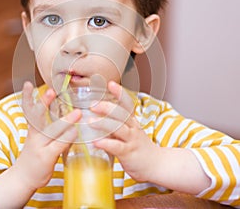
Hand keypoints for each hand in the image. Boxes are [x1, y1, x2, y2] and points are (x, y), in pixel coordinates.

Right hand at [0, 82, 80, 207]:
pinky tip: (75, 132)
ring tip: (77, 112)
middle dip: (44, 103)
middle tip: (51, 90)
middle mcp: (34, 136)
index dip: (28, 98)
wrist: (23, 178)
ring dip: (65, 121)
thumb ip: (48, 127)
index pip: (28, 110)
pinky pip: (59, 145)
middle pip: (37, 117)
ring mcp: (39, 146)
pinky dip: (67, 138)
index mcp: (32, 130)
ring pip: (52, 131)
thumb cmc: (35, 154)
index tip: (28, 84)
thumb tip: (63, 112)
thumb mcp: (37, 138)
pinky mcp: (46, 157)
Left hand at [90, 81, 210, 193]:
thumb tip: (94, 118)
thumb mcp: (129, 132)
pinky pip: (117, 147)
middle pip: (121, 113)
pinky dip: (105, 144)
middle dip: (107, 107)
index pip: (127, 104)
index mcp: (132, 122)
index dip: (120, 93)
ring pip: (119, 128)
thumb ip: (114, 125)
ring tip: (90, 121)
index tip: (111, 83)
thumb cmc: (138, 148)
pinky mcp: (129, 153)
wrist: (157, 165)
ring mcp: (131, 140)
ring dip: (104, 123)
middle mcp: (133, 128)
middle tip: (93, 105)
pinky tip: (95, 142)